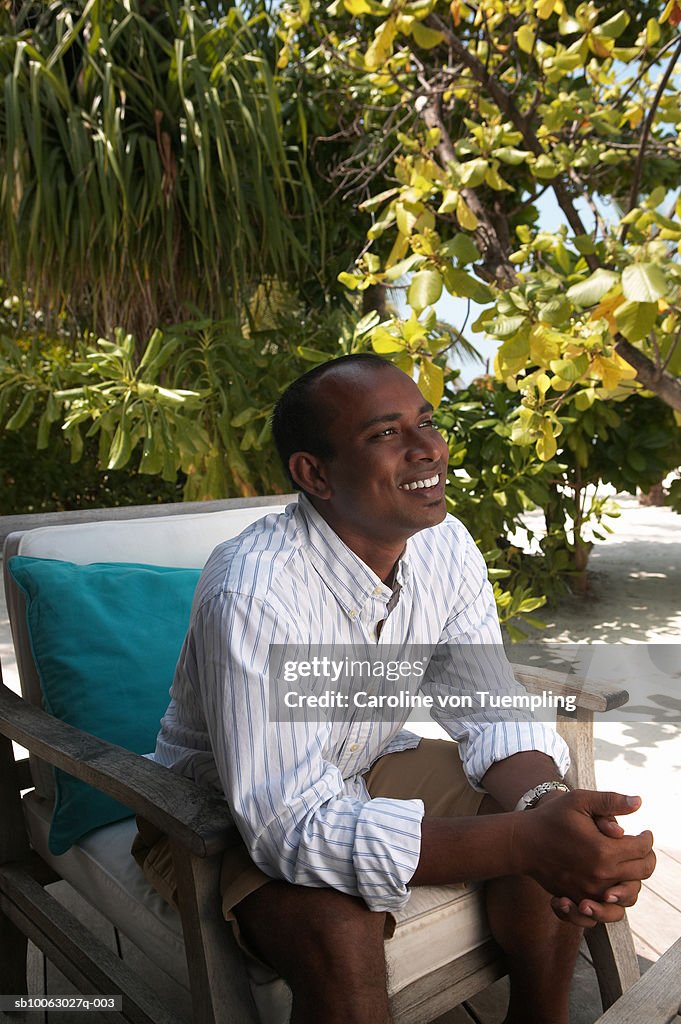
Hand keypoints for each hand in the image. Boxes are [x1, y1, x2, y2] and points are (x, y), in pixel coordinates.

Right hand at [515, 790, 654, 920]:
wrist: (523, 842)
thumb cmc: (551, 818)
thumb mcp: (579, 801)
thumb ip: (610, 801)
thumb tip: (638, 802)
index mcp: (604, 850)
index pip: (642, 848)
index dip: (647, 838)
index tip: (645, 832)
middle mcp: (601, 875)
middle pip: (642, 872)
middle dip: (646, 857)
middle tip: (642, 847)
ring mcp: (591, 891)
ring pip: (630, 895)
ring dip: (635, 880)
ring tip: (629, 866)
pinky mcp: (580, 899)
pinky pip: (608, 912)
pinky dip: (615, 903)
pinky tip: (613, 888)